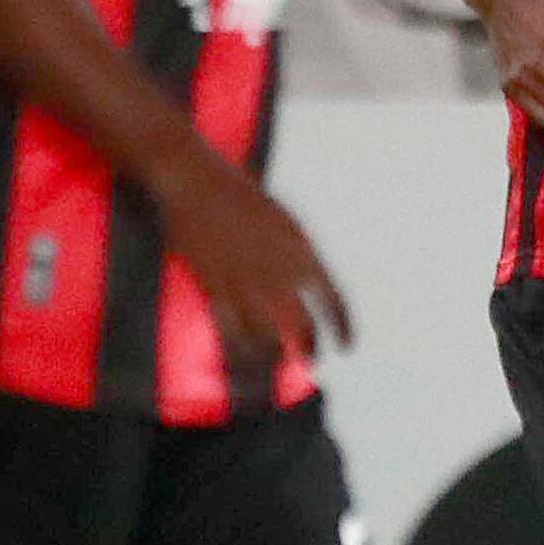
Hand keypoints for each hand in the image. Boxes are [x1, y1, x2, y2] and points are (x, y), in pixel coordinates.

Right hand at [153, 145, 350, 363]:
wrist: (196, 181)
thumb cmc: (240, 195)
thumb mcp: (286, 220)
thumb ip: (302, 252)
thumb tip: (313, 279)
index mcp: (302, 251)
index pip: (334, 299)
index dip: (344, 327)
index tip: (347, 346)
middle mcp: (278, 270)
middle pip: (303, 325)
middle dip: (310, 347)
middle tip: (311, 360)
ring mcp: (244, 280)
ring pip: (267, 336)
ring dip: (275, 356)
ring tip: (277, 363)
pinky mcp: (212, 285)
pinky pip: (230, 332)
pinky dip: (240, 351)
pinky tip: (243, 360)